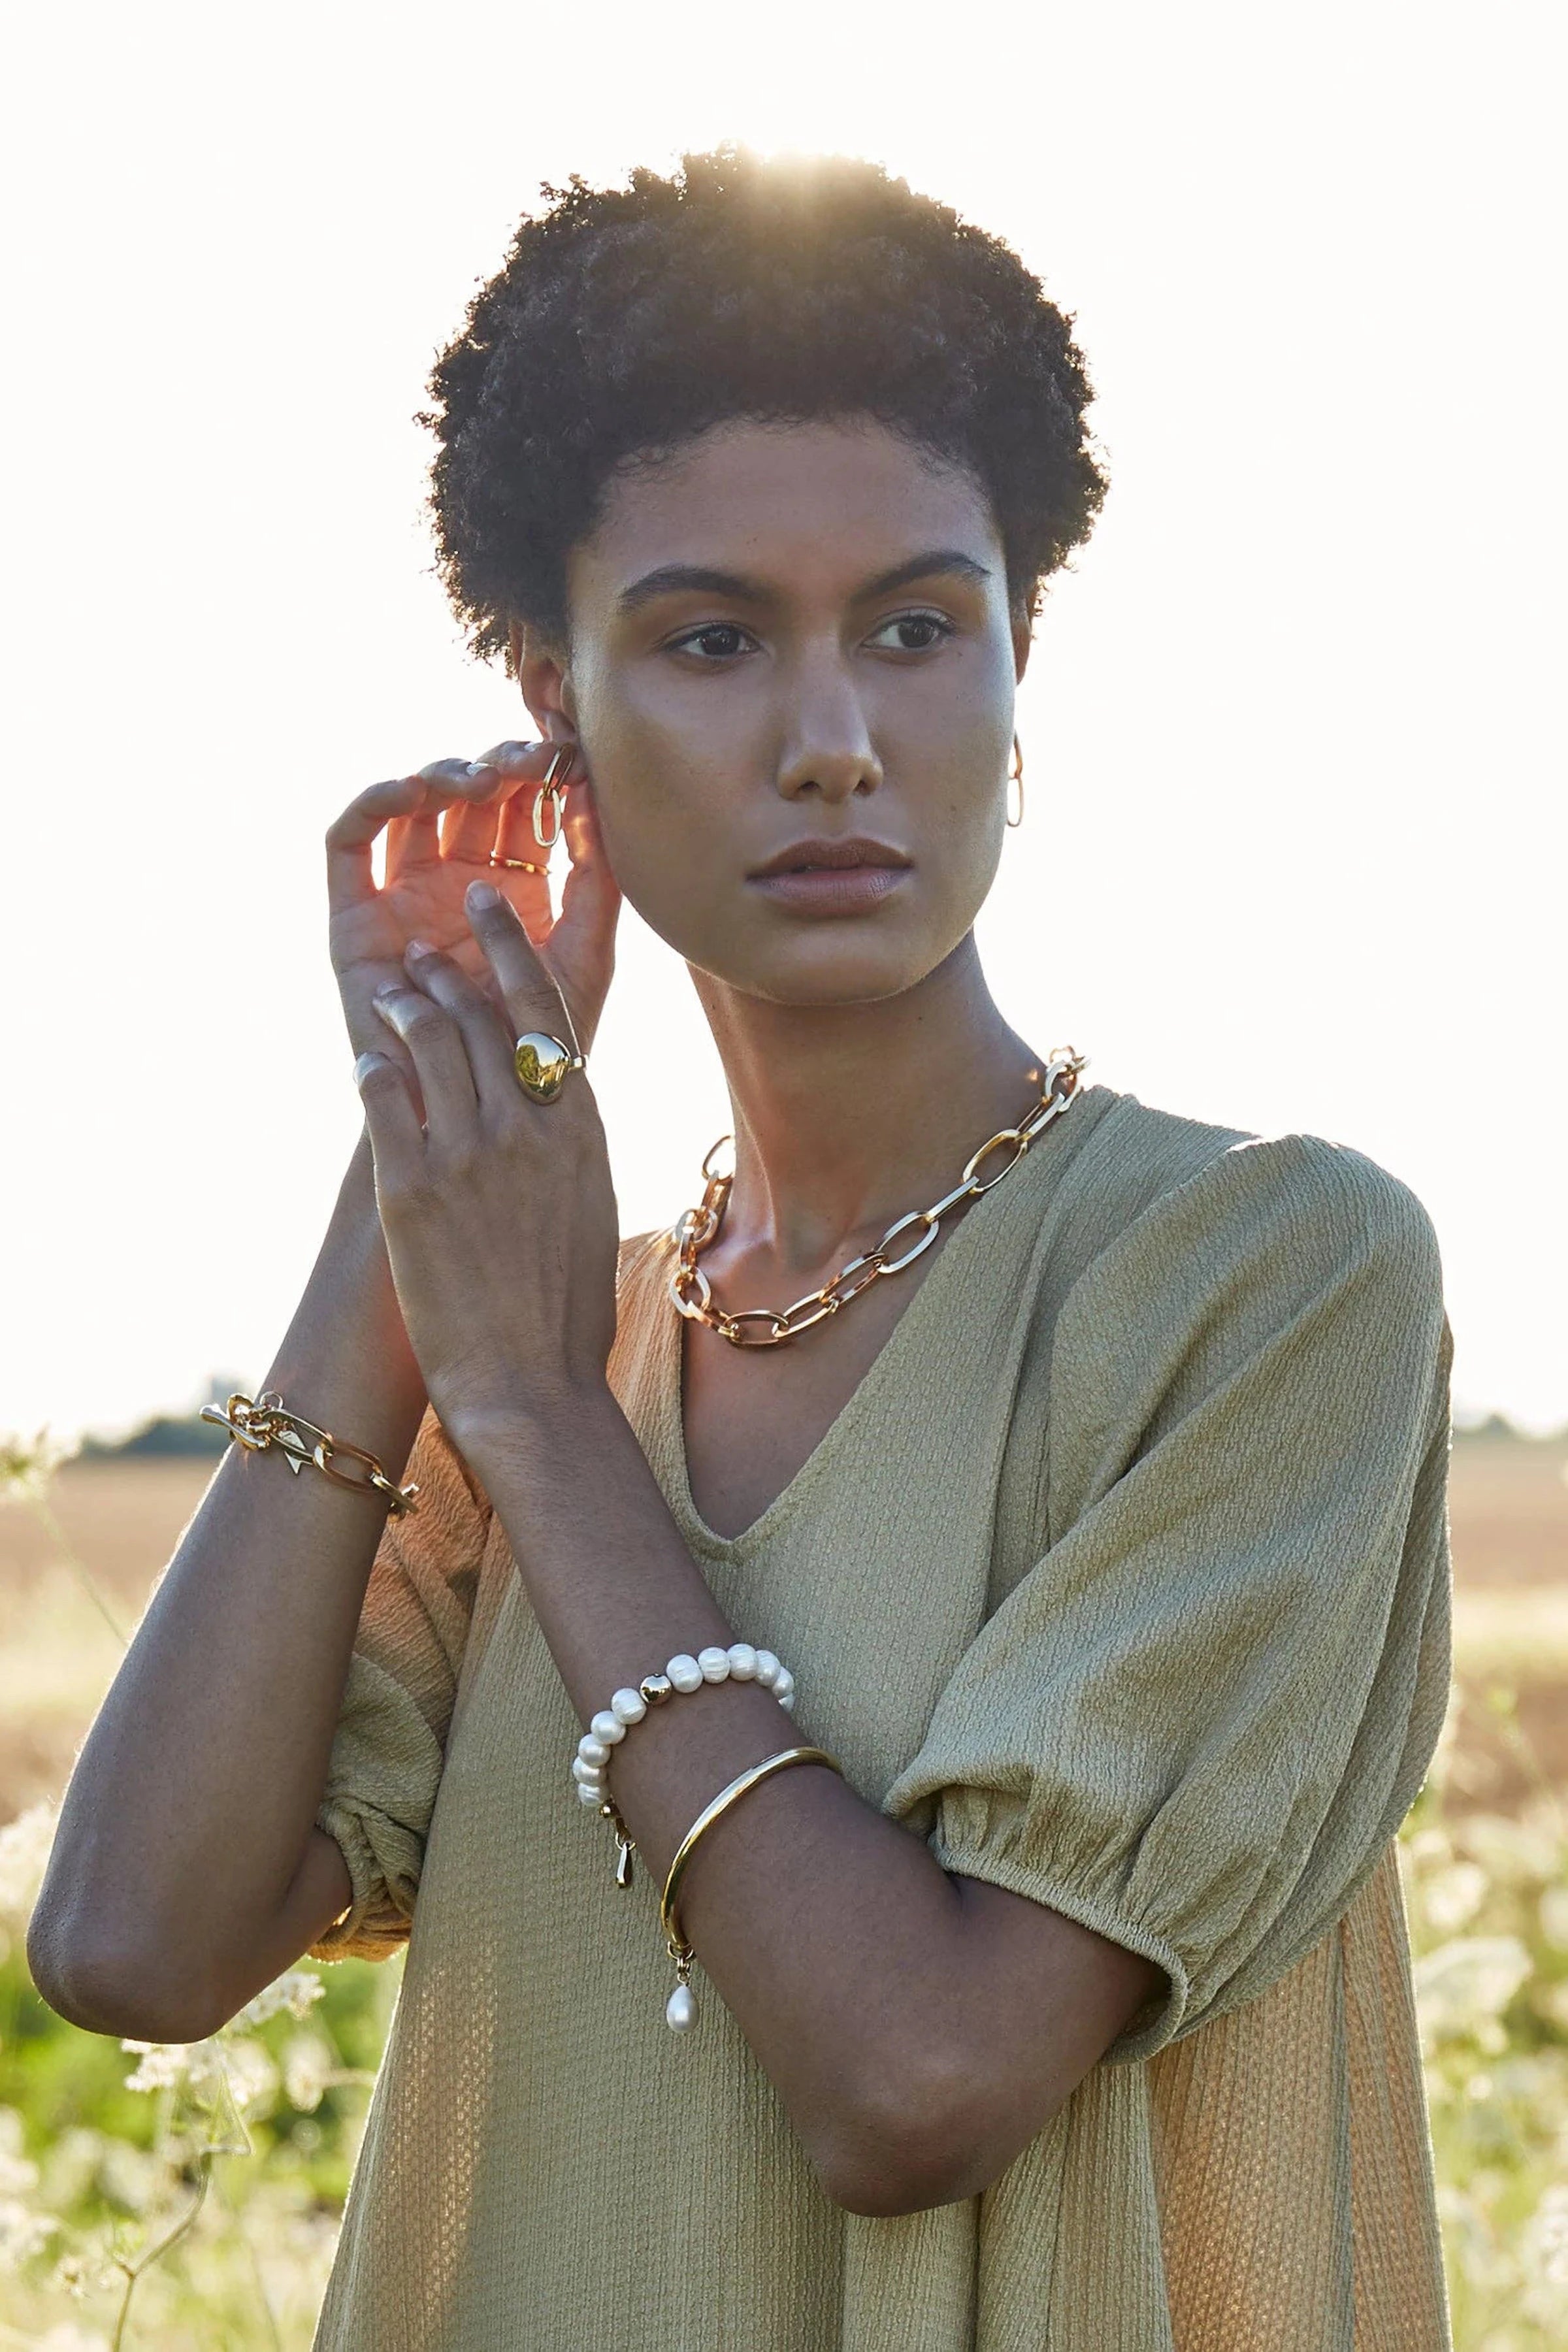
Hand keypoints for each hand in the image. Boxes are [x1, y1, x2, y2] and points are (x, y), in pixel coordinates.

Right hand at [326, 742, 620, 1100]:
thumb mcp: (586, 957)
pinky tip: (412, 789)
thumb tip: (592, 794)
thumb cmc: (541, 1048)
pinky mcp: (353, 916)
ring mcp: (403, 895)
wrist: (479, 1117)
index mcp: (512, 890)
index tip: (571, 756)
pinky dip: (374, 802)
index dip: (541, 775)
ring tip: (481, 778)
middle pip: (470, 797)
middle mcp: (454, 884)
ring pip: (414, 807)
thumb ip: (597, 882)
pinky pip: (350, 843)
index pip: (522, 808)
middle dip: (502, 767)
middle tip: (534, 759)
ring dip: (444, 774)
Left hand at [351, 882, 620, 1438]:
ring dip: (405, 1009)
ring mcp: (467, 1153)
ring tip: (390, 998)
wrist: (531, 1385)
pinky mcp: (412, 1187)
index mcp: (578, 1127)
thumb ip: (569, 1144)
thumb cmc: (566, 1311)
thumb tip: (555, 1106)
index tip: (489, 904)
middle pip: (481, 1013)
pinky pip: (384, 1099)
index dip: (511, 945)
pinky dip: (373, 1069)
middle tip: (424, 954)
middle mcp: (526, 1126)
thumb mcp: (591, 1206)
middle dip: (446, 971)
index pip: (545, 1008)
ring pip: (429, 1042)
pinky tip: (365, 1062)